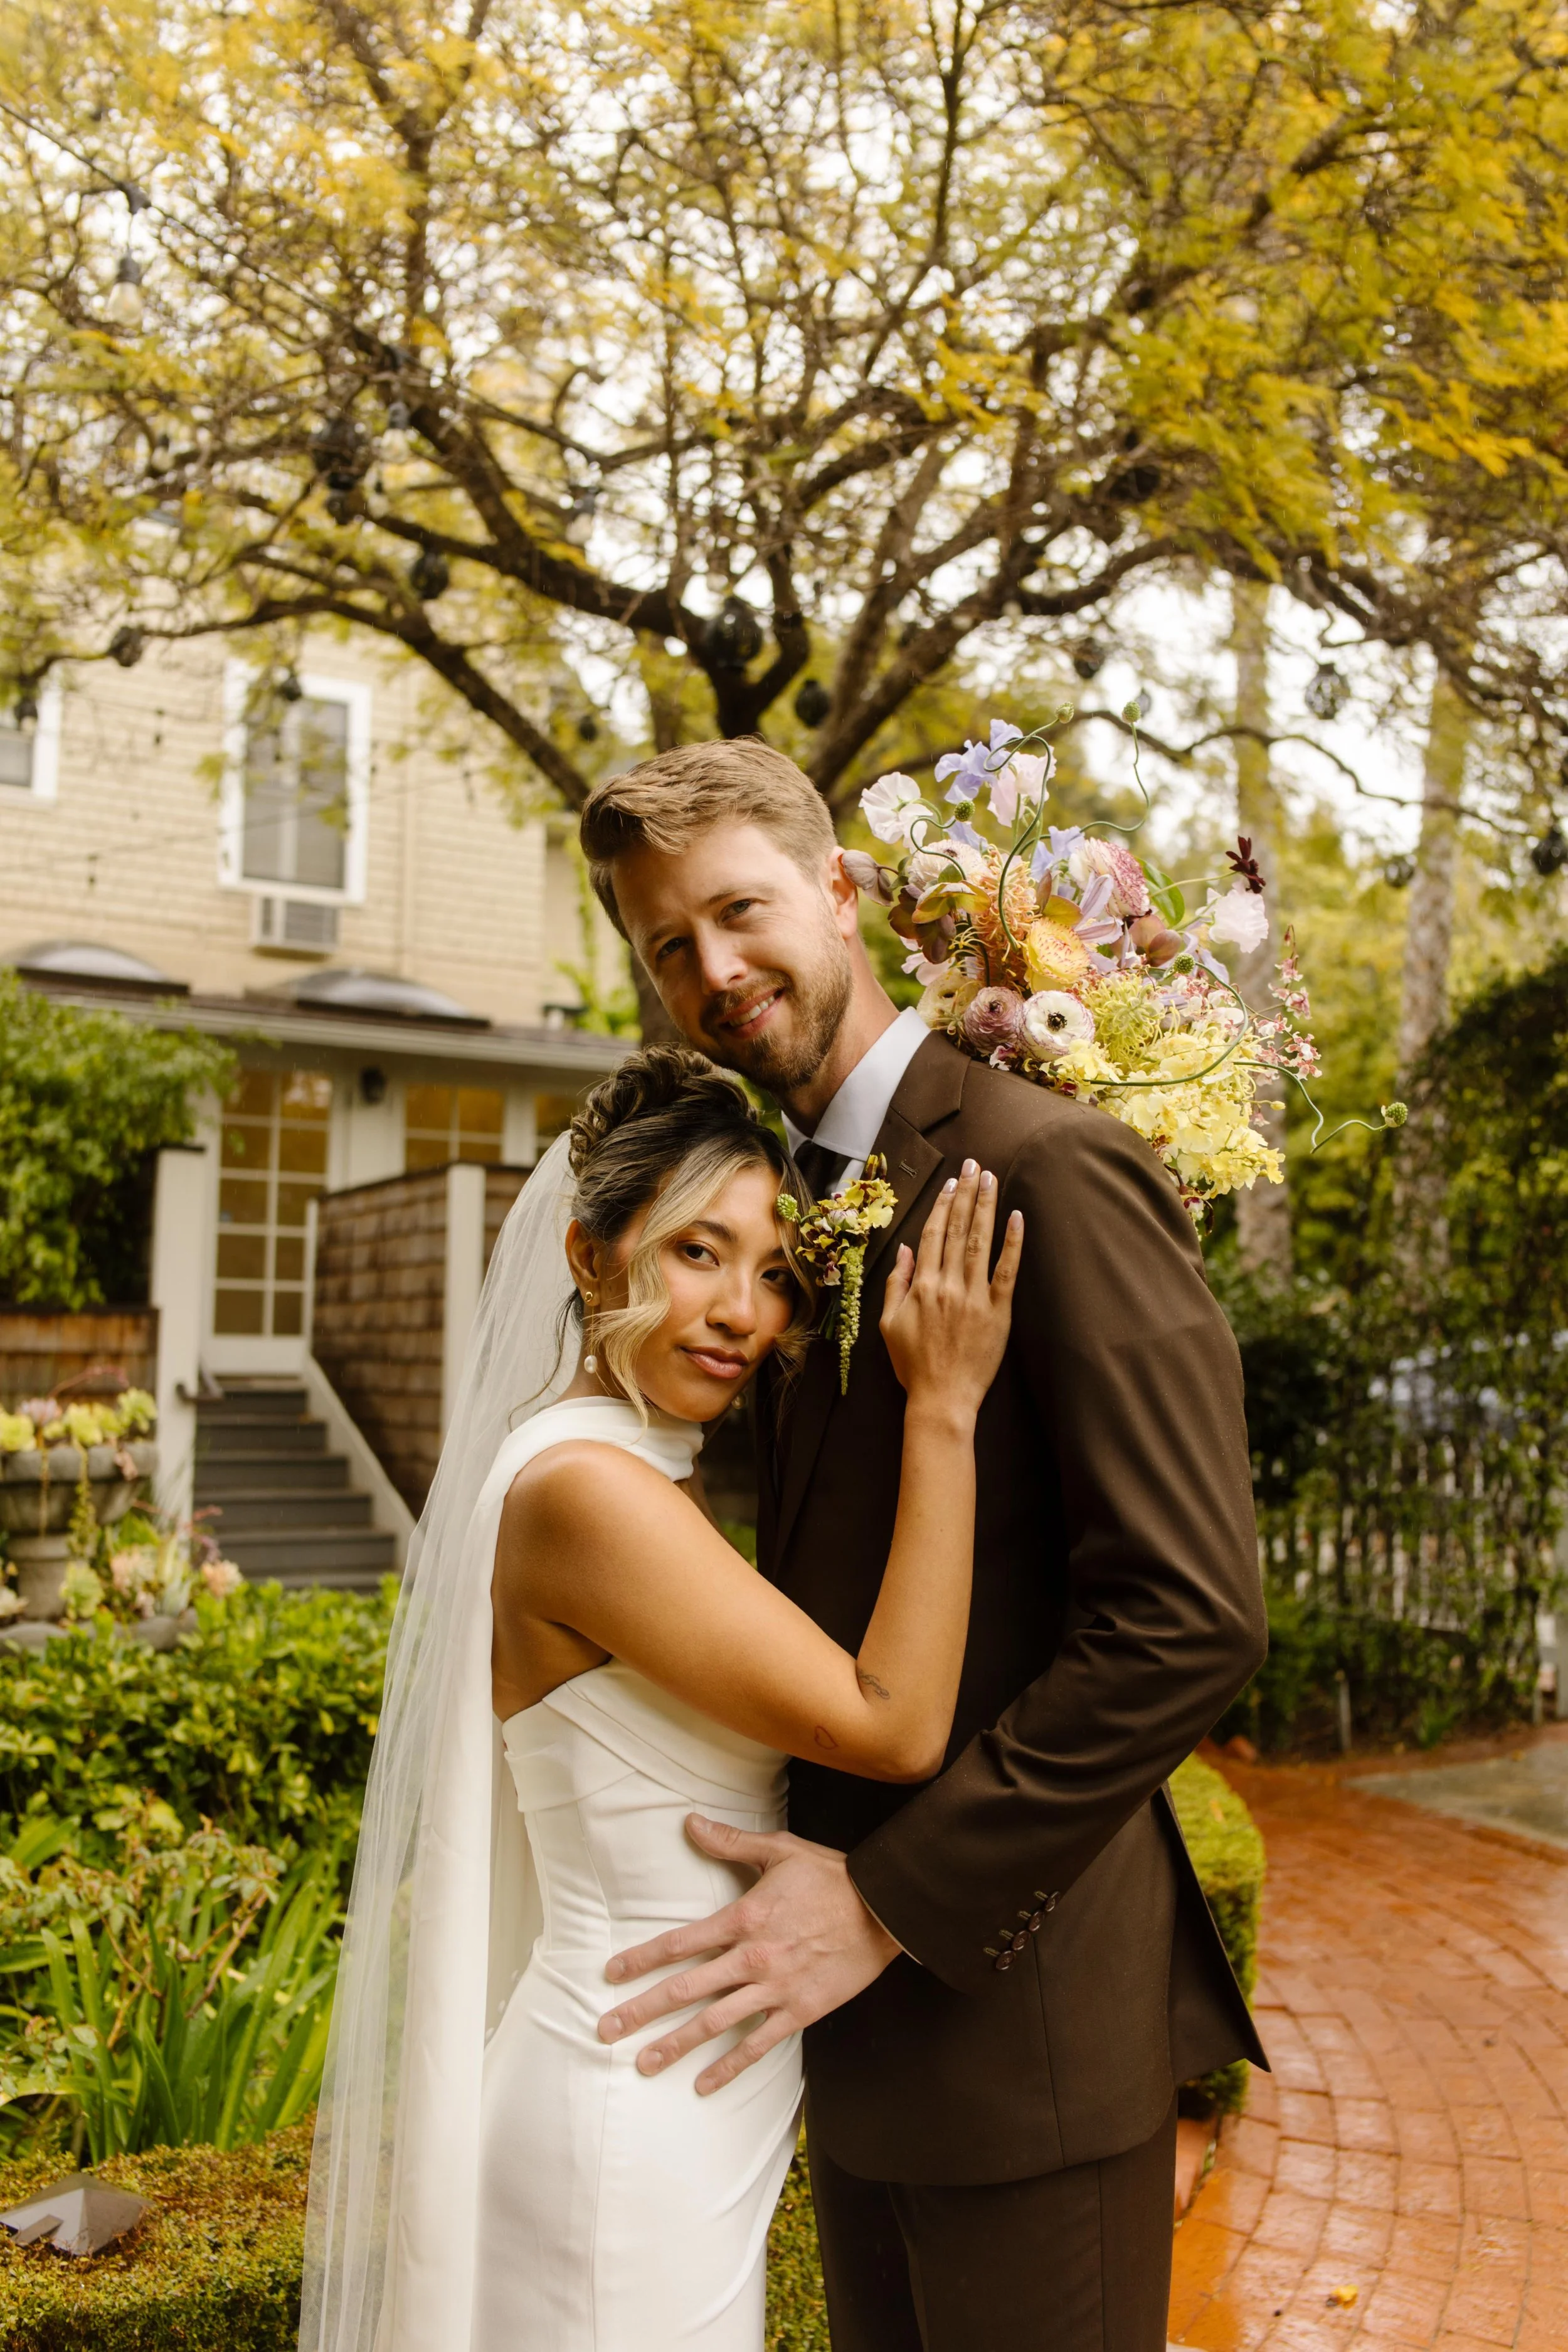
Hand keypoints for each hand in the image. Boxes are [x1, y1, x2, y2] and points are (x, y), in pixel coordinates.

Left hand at [597, 1816, 899, 2093]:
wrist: (885, 1909)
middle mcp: (752, 1958)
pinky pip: (758, 2045)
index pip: (679, 1943)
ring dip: (675, 2045)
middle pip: (686, 1989)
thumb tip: (689, 1822)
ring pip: (714, 2023)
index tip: (611, 1973)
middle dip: (641, 2011)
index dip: (642, 1959)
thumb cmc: (831, 1876)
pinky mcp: (799, 2012)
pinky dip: (729, 2067)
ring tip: (643, 2064)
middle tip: (606, 2031)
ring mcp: (775, 1990)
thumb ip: (730, 1842)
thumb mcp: (780, 1850)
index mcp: (743, 1918)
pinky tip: (704, 2084)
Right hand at [880, 1159, 1021, 1415]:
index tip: (952, 1181)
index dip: (942, 1204)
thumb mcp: (888, 1324)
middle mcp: (947, 1285)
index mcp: (921, 1286)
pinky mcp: (998, 1312)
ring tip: (991, 1179)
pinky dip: (1012, 1244)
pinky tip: (1016, 1218)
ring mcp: (974, 1297)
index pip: (932, 1234)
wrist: (941, 1399)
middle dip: (966, 1194)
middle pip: (957, 1230)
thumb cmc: (912, 1364)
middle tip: (974, 1164)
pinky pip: (1006, 1272)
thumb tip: (905, 1249)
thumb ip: (896, 1283)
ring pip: (979, 1242)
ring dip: (986, 1207)